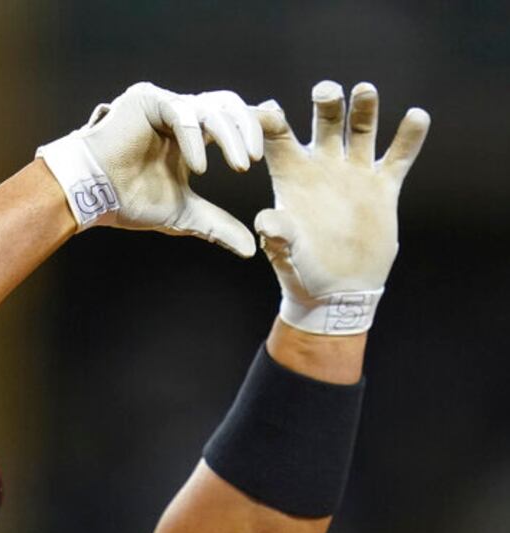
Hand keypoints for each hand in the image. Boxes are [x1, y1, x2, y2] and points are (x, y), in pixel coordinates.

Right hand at [36, 82, 262, 255]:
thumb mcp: (184, 216)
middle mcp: (182, 114)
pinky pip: (182, 114)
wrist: (92, 197)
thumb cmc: (130, 202)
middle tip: (252, 161)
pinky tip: (198, 168)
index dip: (253, 134)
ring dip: (228, 136)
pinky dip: (195, 140)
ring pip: (211, 108)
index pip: (233, 124)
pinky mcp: (149, 100)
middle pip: (228, 107)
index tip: (265, 158)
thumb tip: (250, 249)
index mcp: (194, 135)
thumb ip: (217, 226)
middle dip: (246, 131)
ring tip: (238, 164)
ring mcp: (166, 103)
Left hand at [256, 80, 429, 333]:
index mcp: (293, 180)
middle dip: (325, 105)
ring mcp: (354, 175)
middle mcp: (323, 169)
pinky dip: (409, 137)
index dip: (271, 122)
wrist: (337, 293)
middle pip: (324, 124)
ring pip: (361, 130)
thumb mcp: (285, 256)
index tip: (267, 107)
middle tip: (325, 92)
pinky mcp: (382, 188)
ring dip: (364, 108)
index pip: (279, 141)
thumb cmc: (302, 274)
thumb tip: (266, 221)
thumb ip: (277, 236)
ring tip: (364, 89)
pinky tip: (416, 117)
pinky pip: (399, 156)